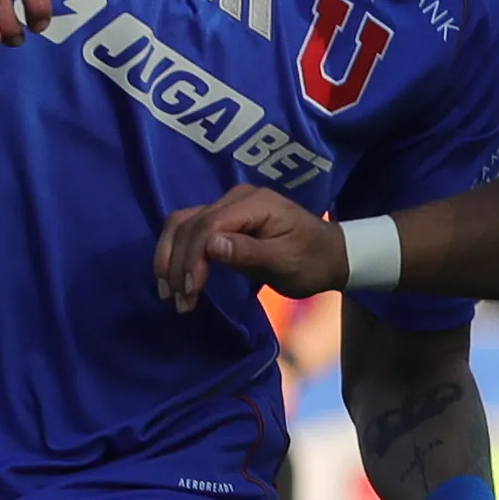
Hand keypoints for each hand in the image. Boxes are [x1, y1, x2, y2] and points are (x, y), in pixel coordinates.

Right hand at [155, 187, 346, 310]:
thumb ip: (248, 252)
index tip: (190, 292)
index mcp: (253, 203)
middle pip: (189, 223)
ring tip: (169, 293)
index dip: (193, 258)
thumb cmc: (311, 260)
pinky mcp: (223, 220)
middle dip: (178, 263)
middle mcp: (235, 198)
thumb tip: (210, 246)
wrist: (328, 255)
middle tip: (178, 301)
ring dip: (170, 257)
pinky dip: (178, 253)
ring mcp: (227, 207)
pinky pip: (190, 231)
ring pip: (183, 225)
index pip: (209, 225)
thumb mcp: (285, 261)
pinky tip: (173, 278)